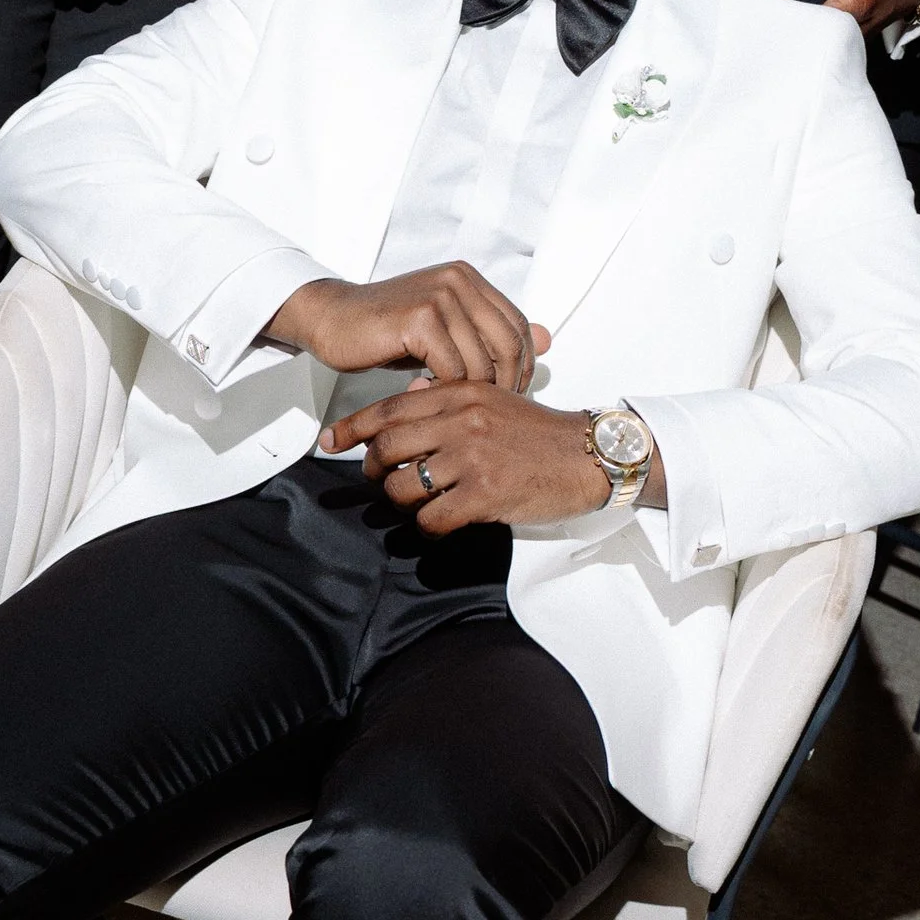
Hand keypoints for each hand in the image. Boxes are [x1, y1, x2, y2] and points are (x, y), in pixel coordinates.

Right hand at [279, 264, 547, 394]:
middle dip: (505, 384)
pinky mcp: (421, 318)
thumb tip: (549, 338)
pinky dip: (446, 390)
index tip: (511, 394)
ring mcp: (440, 296)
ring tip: (455, 407)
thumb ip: (491, 333)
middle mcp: (459, 280)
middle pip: (508, 344)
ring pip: (481, 361)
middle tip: (489, 411)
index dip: (522, 364)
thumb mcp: (447, 329)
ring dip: (472, 393)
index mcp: (469, 278)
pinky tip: (429, 396)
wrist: (333, 320)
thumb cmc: (388, 330)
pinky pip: (452, 369)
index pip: (518, 325)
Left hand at [337, 380, 662, 531]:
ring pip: (403, 487)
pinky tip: (440, 524)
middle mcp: (462, 421)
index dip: (353, 427)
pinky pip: (432, 517)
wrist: (588, 456)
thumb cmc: (541, 432)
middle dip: (372, 469)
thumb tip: (409, 395)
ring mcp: (472, 458)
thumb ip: (451, 396)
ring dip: (400, 501)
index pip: (391, 408)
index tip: (331, 440)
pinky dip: (428, 526)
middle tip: (377, 479)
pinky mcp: (485, 494)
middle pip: (387, 447)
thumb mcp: (495, 399)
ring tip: (416, 503)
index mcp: (462, 393)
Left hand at [780, 0, 919, 34]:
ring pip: (805, 35)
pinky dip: (791, 15)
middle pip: (806, 33)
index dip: (791, 8)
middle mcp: (851, 29)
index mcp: (859, 4)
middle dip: (778, 9)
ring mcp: (845, 38)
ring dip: (782, 12)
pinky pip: (809, 33)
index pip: (819, 18)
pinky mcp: (838, 39)